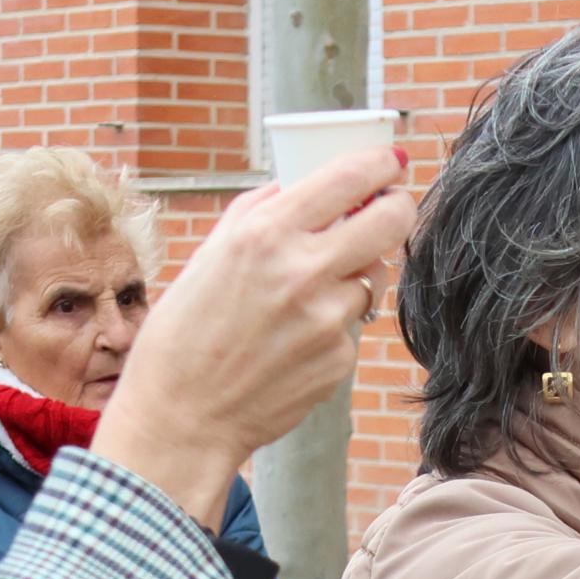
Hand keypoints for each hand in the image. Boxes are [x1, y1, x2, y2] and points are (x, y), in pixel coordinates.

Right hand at [96, 145, 414, 522]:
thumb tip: (309, 183)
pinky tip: (291, 343)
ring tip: (301, 300)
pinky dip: (332, 326)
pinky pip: (352, 326)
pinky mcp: (339, 359)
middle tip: (389, 210)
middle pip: (392, 221)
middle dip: (397, 209)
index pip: (351, 177)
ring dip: (352, 278)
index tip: (390, 163)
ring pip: (373, 278)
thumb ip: (263, 211)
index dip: (382, 164)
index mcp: (266, 233)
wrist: (182, 415)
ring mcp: (327, 319)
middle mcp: (303, 271)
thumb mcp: (212, 252)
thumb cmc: (187, 330)